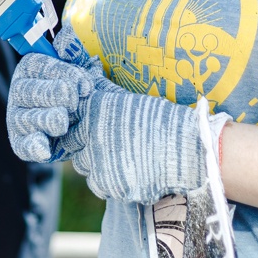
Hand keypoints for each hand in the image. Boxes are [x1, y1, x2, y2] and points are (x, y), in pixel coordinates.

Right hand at [6, 26, 112, 162]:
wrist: (92, 125)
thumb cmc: (84, 92)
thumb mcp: (84, 71)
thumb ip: (75, 54)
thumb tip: (65, 36)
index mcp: (31, 68)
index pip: (39, 65)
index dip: (62, 72)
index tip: (84, 84)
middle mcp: (19, 91)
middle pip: (28, 90)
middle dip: (53, 94)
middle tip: (74, 101)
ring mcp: (18, 118)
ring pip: (25, 118)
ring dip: (46, 119)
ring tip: (64, 122)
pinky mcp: (22, 143)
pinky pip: (23, 146)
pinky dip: (33, 147)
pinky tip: (45, 148)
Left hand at [67, 88, 206, 204]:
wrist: (186, 149)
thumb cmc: (163, 120)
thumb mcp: (131, 99)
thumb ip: (105, 90)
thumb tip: (91, 71)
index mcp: (95, 111)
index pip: (71, 124)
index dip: (82, 129)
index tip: (93, 131)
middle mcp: (90, 135)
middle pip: (75, 146)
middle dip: (88, 146)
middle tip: (111, 145)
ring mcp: (97, 162)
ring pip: (85, 167)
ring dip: (97, 165)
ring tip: (121, 159)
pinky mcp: (108, 184)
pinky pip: (100, 185)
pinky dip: (110, 181)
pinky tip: (128, 173)